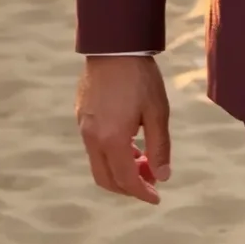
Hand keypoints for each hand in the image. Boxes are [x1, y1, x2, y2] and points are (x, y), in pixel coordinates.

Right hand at [76, 56, 170, 205]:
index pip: (126, 180)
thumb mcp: (158, 111)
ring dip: (120, 169)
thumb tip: (163, 177)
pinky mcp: (81, 115)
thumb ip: (160, 147)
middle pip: (106, 179)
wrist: (113, 45)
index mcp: (112, 139)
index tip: (157, 197)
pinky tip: (128, 140)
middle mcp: (92, 138)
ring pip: (98, 163)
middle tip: (150, 180)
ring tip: (143, 157)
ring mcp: (83, 127)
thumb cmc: (140, 77)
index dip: (142, 193)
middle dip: (128, 187)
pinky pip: (94, 146)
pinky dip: (111, 153)